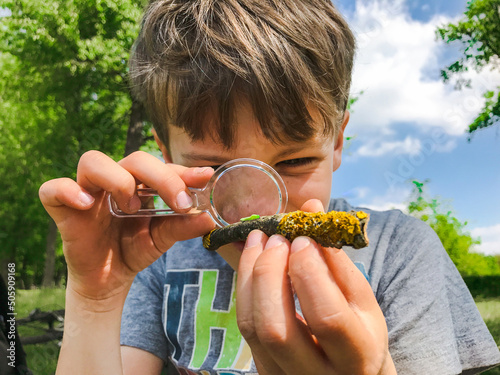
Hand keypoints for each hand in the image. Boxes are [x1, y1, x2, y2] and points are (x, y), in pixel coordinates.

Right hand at [39, 150, 215, 301]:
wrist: (107, 280)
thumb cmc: (133, 250)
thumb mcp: (161, 239)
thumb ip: (182, 227)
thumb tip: (209, 219)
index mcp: (140, 184)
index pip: (161, 167)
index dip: (182, 171)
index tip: (205, 178)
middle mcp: (114, 181)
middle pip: (134, 159)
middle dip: (161, 176)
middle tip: (179, 202)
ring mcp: (87, 191)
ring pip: (93, 161)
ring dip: (118, 179)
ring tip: (131, 206)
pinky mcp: (63, 208)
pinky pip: (53, 189)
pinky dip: (67, 191)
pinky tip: (87, 204)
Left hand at [236, 199, 395, 374]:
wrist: (349, 374)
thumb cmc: (360, 331)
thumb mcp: (362, 299)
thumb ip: (335, 257)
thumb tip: (311, 209)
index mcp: (356, 357)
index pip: (326, 316)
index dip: (309, 272)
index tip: (302, 239)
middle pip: (276, 328)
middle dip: (270, 274)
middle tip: (276, 238)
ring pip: (252, 327)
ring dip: (250, 275)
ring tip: (260, 239)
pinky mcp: (263, 369)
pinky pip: (244, 326)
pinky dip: (245, 286)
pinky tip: (252, 259)